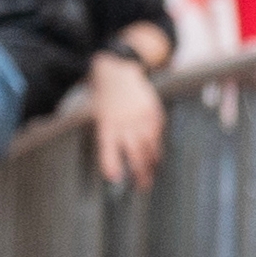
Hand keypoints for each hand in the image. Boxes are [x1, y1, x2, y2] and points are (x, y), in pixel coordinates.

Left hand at [87, 47, 167, 187]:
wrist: (118, 70)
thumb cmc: (104, 96)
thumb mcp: (97, 115)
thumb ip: (107, 135)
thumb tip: (115, 160)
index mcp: (107, 122)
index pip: (108, 148)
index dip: (111, 163)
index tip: (114, 178)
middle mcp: (126, 121)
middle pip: (135, 152)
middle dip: (139, 172)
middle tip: (142, 186)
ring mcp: (143, 118)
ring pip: (150, 147)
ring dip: (152, 163)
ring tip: (151, 174)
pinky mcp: (155, 114)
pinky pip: (158, 136)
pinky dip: (157, 147)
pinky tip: (156, 155)